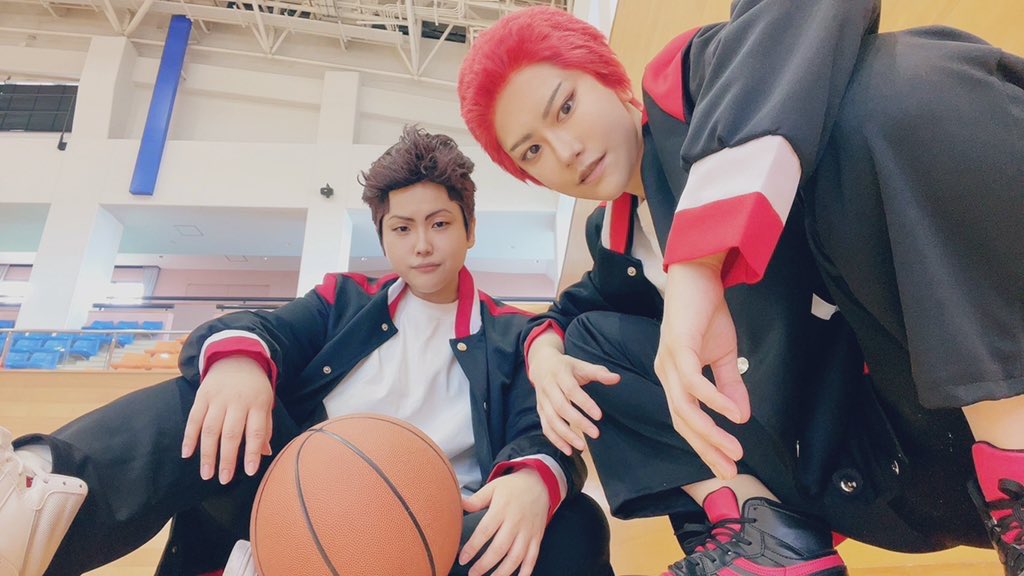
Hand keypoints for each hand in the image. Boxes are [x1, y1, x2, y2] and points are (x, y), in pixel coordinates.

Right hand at [181, 356, 274, 483]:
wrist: (237, 358)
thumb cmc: (254, 388)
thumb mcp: (266, 403)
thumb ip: (264, 427)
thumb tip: (264, 454)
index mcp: (257, 404)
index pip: (255, 431)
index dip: (252, 452)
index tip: (250, 472)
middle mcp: (237, 401)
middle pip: (231, 433)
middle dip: (227, 459)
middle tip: (224, 479)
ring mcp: (218, 398)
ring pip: (211, 429)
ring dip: (207, 454)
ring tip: (206, 474)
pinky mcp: (202, 396)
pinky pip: (194, 419)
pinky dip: (189, 437)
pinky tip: (187, 454)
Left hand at [459, 468, 549, 575]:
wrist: (540, 483)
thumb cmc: (512, 487)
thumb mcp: (493, 487)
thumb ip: (476, 499)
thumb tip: (458, 505)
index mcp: (502, 509)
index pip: (485, 531)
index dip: (473, 547)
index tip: (462, 559)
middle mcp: (516, 522)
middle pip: (500, 548)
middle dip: (485, 564)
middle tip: (472, 573)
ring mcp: (528, 531)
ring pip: (516, 556)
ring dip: (503, 572)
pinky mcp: (537, 537)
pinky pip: (533, 557)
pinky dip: (526, 571)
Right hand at [528, 333, 619, 454]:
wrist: (541, 364)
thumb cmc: (566, 367)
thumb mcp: (581, 365)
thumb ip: (599, 373)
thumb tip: (617, 379)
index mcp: (560, 374)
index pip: (571, 390)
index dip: (585, 403)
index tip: (599, 416)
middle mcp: (548, 388)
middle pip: (561, 407)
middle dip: (578, 422)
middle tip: (595, 434)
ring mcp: (542, 401)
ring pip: (552, 420)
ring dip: (566, 435)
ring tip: (582, 446)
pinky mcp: (540, 411)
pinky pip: (546, 427)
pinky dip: (556, 440)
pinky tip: (568, 450)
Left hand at [655, 254, 750, 479]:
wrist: (698, 275)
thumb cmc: (706, 312)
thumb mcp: (724, 354)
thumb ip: (730, 385)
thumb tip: (742, 417)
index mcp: (674, 378)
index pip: (686, 420)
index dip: (705, 445)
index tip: (726, 466)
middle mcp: (666, 374)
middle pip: (683, 422)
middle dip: (707, 449)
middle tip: (730, 472)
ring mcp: (669, 362)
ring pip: (685, 408)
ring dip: (710, 433)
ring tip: (735, 450)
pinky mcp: (678, 347)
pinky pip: (694, 382)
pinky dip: (714, 400)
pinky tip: (733, 415)